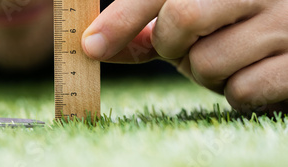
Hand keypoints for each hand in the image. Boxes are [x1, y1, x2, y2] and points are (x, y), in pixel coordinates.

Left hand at [82, 0, 287, 113]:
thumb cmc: (237, 30)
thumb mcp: (194, 22)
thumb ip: (147, 30)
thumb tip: (95, 44)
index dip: (121, 17)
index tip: (93, 45)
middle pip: (182, 18)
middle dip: (171, 45)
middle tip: (186, 47)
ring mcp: (287, 23)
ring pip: (207, 63)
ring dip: (205, 74)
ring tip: (230, 60)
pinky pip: (242, 91)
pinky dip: (236, 93)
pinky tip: (254, 75)